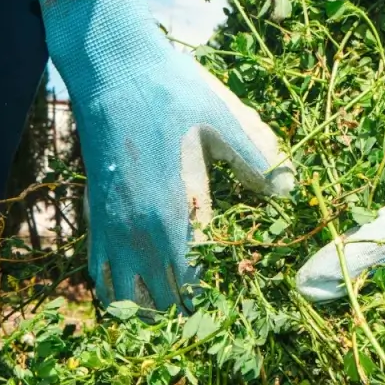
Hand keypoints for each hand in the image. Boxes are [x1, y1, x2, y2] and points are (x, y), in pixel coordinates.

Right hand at [30, 0, 292, 310]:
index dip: (220, 305)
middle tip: (220, 313)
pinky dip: (121, 295)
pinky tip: (144, 291)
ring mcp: (112, 229)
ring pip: (129, 302)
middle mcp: (138, 231)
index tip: (243, 306)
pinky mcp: (94, 220)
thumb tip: (290, 193)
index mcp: (174, 212)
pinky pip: (100, 279)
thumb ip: (259, 161)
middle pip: (166, 304)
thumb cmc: (172, 91)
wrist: (111, 68)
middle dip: (192, 316)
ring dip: (155, 311)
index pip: (197, 287)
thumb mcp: (223, 120)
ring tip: (182, 309)